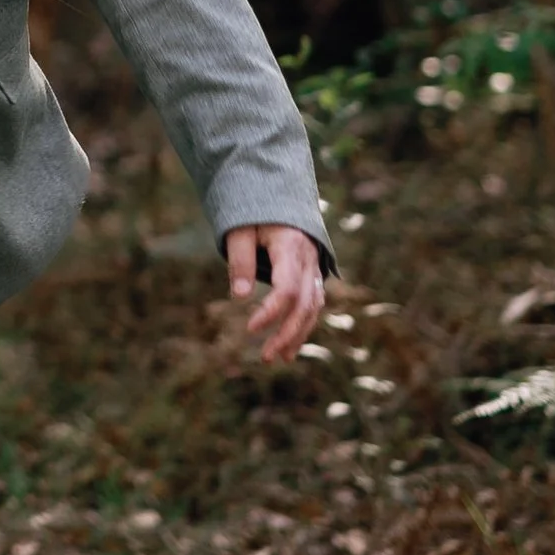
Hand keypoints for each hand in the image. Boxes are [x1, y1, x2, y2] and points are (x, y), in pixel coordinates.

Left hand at [224, 223, 325, 361]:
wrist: (279, 195)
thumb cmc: (255, 211)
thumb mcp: (240, 229)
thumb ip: (240, 261)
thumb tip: (239, 297)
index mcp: (291, 245)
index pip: (287, 288)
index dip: (270, 311)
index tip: (249, 329)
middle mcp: (309, 259)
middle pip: (304, 304)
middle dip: (286, 333)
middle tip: (265, 357)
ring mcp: (315, 267)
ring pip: (313, 308)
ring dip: (297, 335)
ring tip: (278, 358)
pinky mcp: (313, 274)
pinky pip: (313, 304)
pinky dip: (303, 325)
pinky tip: (289, 346)